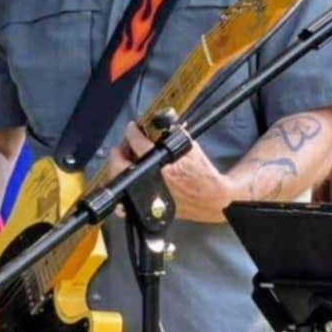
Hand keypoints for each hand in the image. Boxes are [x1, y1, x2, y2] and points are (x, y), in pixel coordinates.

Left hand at [111, 121, 230, 223]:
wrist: (212, 198)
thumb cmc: (204, 176)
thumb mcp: (191, 149)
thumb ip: (174, 135)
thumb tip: (159, 125)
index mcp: (163, 165)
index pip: (137, 142)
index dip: (132, 131)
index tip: (133, 128)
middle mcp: (152, 181)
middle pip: (119, 162)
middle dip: (121, 150)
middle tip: (127, 144)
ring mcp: (147, 196)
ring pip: (119, 178)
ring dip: (122, 165)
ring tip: (131, 158)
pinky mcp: (147, 206)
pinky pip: (126, 196)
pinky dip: (126, 185)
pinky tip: (132, 178)